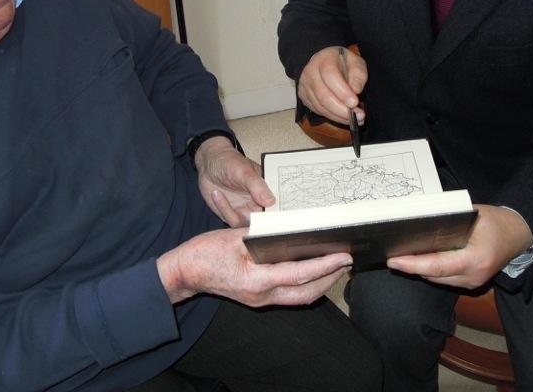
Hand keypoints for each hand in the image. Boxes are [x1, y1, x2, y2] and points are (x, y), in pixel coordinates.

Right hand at [157, 227, 352, 305]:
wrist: (186, 272)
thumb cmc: (205, 252)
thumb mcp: (234, 237)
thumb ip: (262, 236)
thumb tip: (289, 231)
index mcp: (257, 280)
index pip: (300, 274)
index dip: (325, 266)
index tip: (344, 258)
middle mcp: (262, 296)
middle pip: (305, 293)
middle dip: (329, 279)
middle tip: (346, 263)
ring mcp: (260, 300)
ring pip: (299, 297)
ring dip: (319, 284)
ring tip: (335, 267)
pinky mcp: (257, 297)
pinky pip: (288, 295)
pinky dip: (304, 284)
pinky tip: (311, 272)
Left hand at [194, 135, 274, 226]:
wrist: (209, 164)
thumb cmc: (229, 162)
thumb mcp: (243, 171)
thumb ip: (257, 186)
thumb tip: (270, 201)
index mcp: (268, 190)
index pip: (279, 207)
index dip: (278, 215)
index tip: (269, 215)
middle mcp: (260, 203)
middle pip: (265, 222)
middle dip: (256, 222)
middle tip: (244, 213)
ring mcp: (246, 210)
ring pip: (247, 225)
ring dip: (231, 212)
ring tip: (218, 194)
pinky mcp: (232, 214)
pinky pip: (232, 221)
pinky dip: (223, 209)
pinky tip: (216, 194)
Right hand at [297, 46, 366, 124]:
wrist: (325, 62)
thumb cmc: (342, 63)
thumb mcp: (356, 63)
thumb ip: (358, 75)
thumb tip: (356, 90)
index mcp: (324, 59)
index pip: (330, 76)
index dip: (342, 91)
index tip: (355, 102)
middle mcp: (310, 72)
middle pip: (323, 95)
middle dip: (341, 109)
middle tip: (358, 116)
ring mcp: (305, 86)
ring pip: (320, 106)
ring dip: (338, 116)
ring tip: (355, 119)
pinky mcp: (304, 97)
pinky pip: (318, 111)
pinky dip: (332, 117)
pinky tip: (344, 118)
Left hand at [386, 205, 532, 288]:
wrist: (519, 234)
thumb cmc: (496, 221)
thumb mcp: (473, 215)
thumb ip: (447, 222)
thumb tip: (418, 223)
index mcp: (475, 260)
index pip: (437, 266)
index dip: (412, 264)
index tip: (393, 260)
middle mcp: (473, 276)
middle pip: (433, 275)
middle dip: (411, 266)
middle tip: (391, 254)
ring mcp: (473, 282)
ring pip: (437, 279)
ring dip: (419, 269)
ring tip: (400, 256)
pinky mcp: (471, 283)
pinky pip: (445, 278)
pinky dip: (431, 270)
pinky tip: (418, 259)